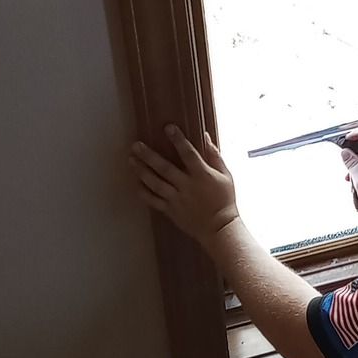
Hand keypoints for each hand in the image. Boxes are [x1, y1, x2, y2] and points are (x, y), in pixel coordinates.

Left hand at [130, 127, 239, 248]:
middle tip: (136, 145)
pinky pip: (153, 200)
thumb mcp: (226, 176)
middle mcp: (187, 186)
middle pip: (164, 168)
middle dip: (149, 155)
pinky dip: (143, 192)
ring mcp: (177, 199)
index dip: (178, 140)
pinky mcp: (170, 211)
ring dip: (142, 171)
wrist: (219, 228)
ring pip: (155, 183)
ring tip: (131, 160)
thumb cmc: (225, 200)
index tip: (168, 128)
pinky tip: (136, 182)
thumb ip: (215, 156)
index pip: (188, 154)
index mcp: (202, 175)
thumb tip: (205, 137)